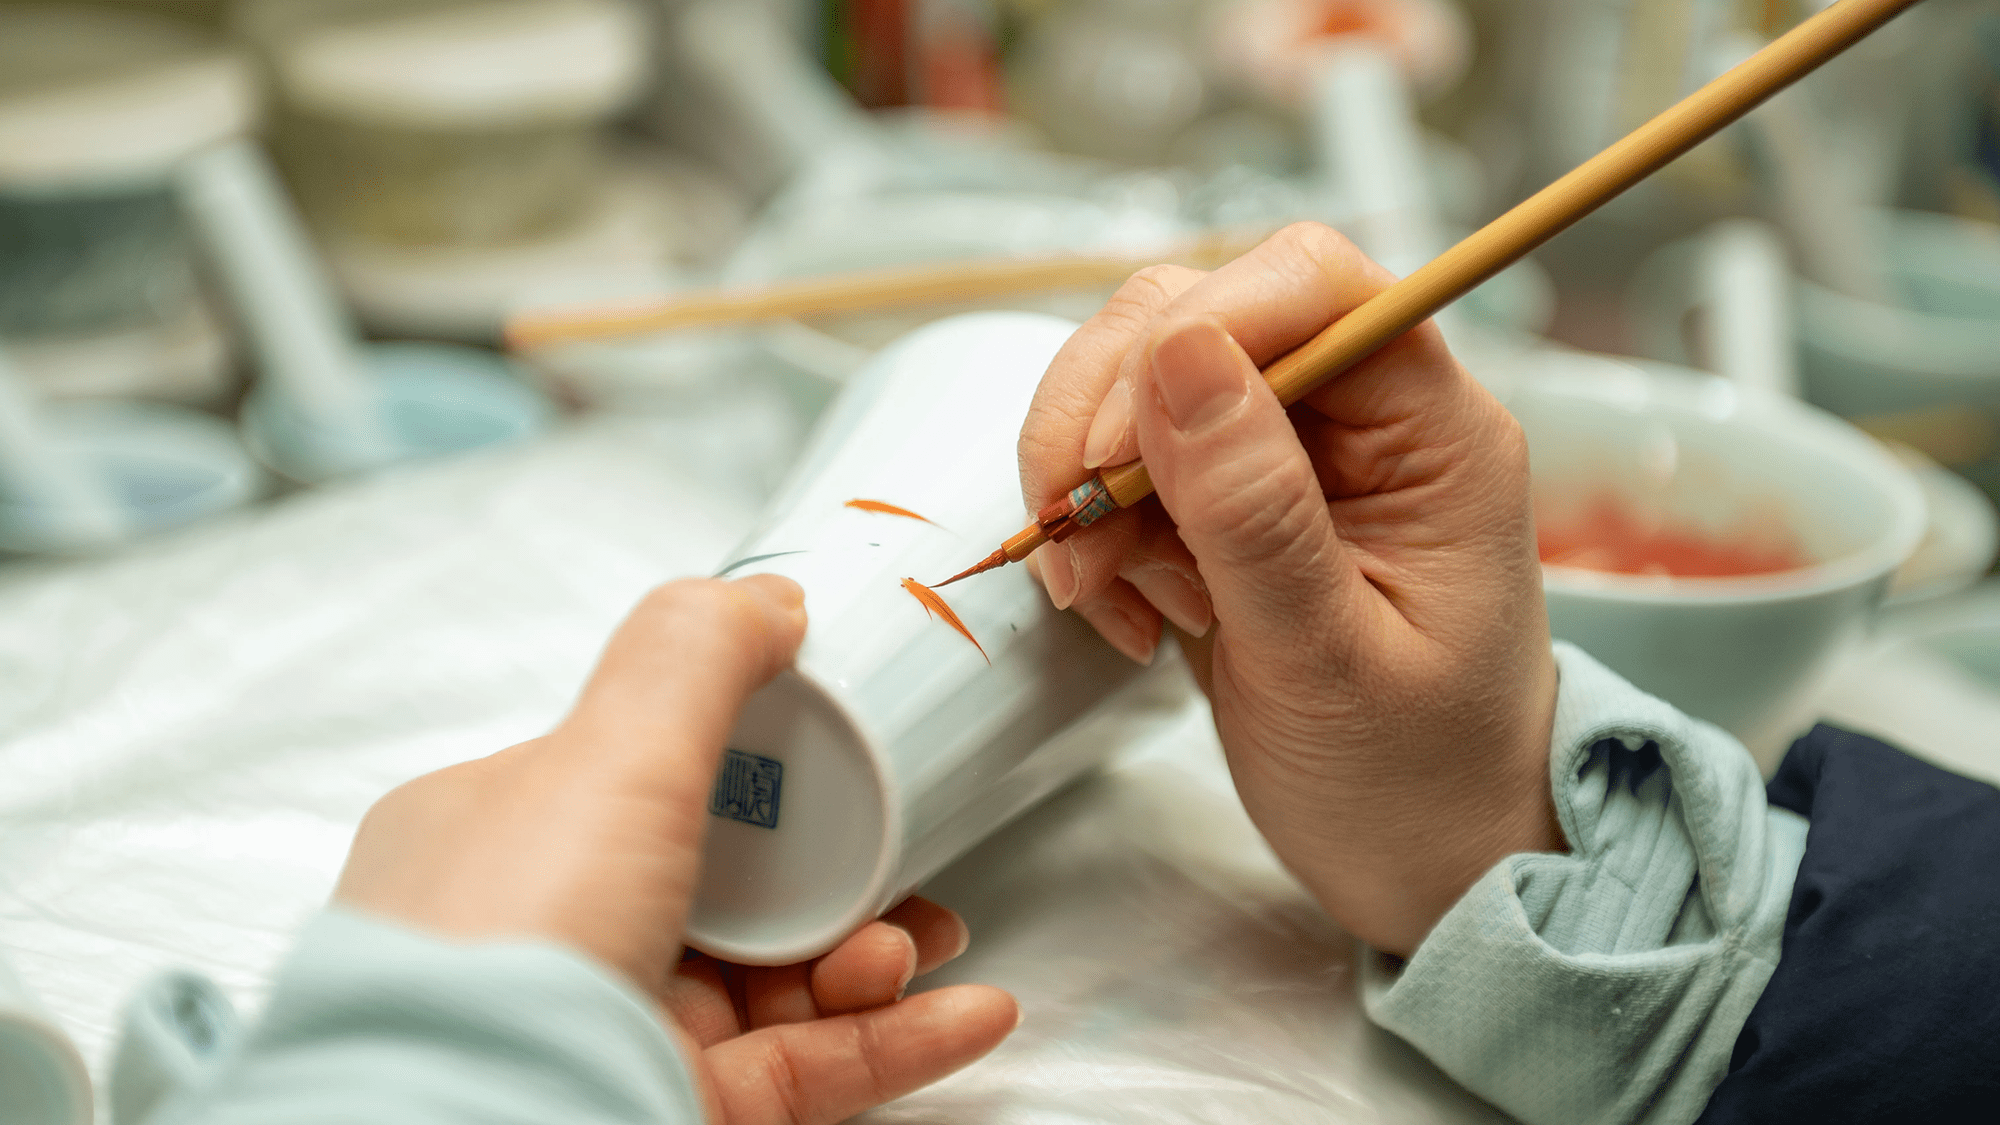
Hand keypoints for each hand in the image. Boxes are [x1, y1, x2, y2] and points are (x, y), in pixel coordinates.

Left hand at [337, 575, 1018, 1123]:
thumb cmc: (511, 951)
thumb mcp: (609, 756)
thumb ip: (694, 660)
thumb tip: (765, 601)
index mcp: (502, 833)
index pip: (648, 779)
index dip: (761, 770)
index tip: (851, 760)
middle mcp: (548, 934)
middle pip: (732, 886)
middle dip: (845, 877)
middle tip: (913, 872)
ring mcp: (610, 1029)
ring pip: (774, 981)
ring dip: (874, 957)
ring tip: (926, 944)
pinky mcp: (669, 1107)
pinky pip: (804, 1067)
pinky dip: (894, 1040)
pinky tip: (969, 1014)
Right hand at [1019, 223, 1561, 955]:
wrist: (1425, 862)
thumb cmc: (1415, 779)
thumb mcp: (1331, 661)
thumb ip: (1255, 511)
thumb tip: (1175, 352)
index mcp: (1432, 430)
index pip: (1310, 284)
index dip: (1197, 328)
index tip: (1116, 449)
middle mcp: (1360, 415)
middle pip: (1196, 313)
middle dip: (1106, 416)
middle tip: (1077, 539)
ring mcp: (1289, 454)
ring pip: (1138, 381)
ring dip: (1085, 479)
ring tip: (1098, 592)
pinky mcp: (1229, 500)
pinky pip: (1124, 461)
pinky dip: (1093, 528)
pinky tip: (1125, 611)